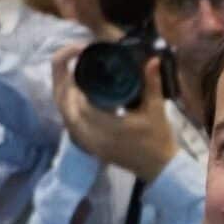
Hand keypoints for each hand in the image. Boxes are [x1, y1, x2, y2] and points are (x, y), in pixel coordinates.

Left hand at [50, 46, 178, 181]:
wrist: (159, 168)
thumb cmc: (158, 140)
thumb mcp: (156, 110)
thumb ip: (152, 84)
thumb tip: (152, 59)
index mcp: (105, 126)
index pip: (78, 97)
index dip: (77, 73)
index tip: (86, 55)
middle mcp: (90, 135)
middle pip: (63, 102)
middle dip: (66, 78)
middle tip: (78, 58)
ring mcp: (87, 142)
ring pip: (64, 112)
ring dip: (66, 91)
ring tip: (77, 71)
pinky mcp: (88, 145)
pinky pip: (71, 122)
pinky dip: (71, 105)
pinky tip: (79, 92)